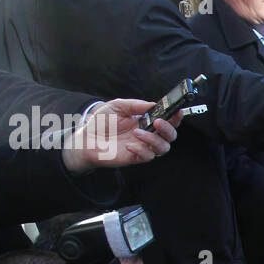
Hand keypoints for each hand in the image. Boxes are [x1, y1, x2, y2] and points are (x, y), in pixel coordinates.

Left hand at [62, 99, 178, 172]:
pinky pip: (147, 157)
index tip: (177, 111)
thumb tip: (153, 104)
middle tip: (158, 122)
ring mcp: (142, 147)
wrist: (86, 138)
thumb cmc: (102, 122)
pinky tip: (129, 145)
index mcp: (146, 121)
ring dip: (153, 139)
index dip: (175, 117)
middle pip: (171, 136)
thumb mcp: (118, 106)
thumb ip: (136, 104)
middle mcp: (148, 135)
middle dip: (168, 129)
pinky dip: (141, 150)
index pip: (167, 120)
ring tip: (137, 132)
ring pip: (163, 148)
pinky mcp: (135, 158)